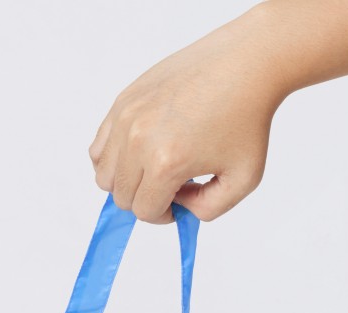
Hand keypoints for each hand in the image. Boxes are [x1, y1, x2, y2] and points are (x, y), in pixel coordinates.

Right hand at [89, 5, 286, 223]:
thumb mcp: (242, 181)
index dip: (165, 214)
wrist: (245, 64)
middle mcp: (138, 139)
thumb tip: (179, 207)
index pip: (144, 211)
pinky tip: (142, 150)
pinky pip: (99, 144)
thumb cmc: (247, 119)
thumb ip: (208, 210)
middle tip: (172, 185)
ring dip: (127, 180)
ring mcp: (126, 116)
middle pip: (120, 195)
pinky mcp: (124, 99)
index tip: (182, 200)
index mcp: (165, 163)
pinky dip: (114, 157)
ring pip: (103, 172)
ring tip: (154, 168)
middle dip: (146, 199)